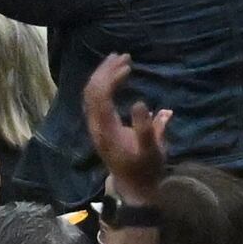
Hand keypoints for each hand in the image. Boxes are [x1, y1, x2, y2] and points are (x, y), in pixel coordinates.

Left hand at [83, 52, 174, 204]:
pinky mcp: (99, 126)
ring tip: (119, 61)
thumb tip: (143, 104)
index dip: (111, 77)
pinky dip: (102, 85)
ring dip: (103, 75)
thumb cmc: (145, 168)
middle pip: (92, 90)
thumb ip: (148, 128)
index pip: (100, 95)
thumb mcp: (152, 150)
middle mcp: (95, 125)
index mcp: (106, 128)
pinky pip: (94, 99)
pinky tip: (114, 77)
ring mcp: (95, 126)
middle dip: (105, 70)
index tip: (128, 65)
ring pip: (91, 94)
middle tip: (123, 56)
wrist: (134, 188)